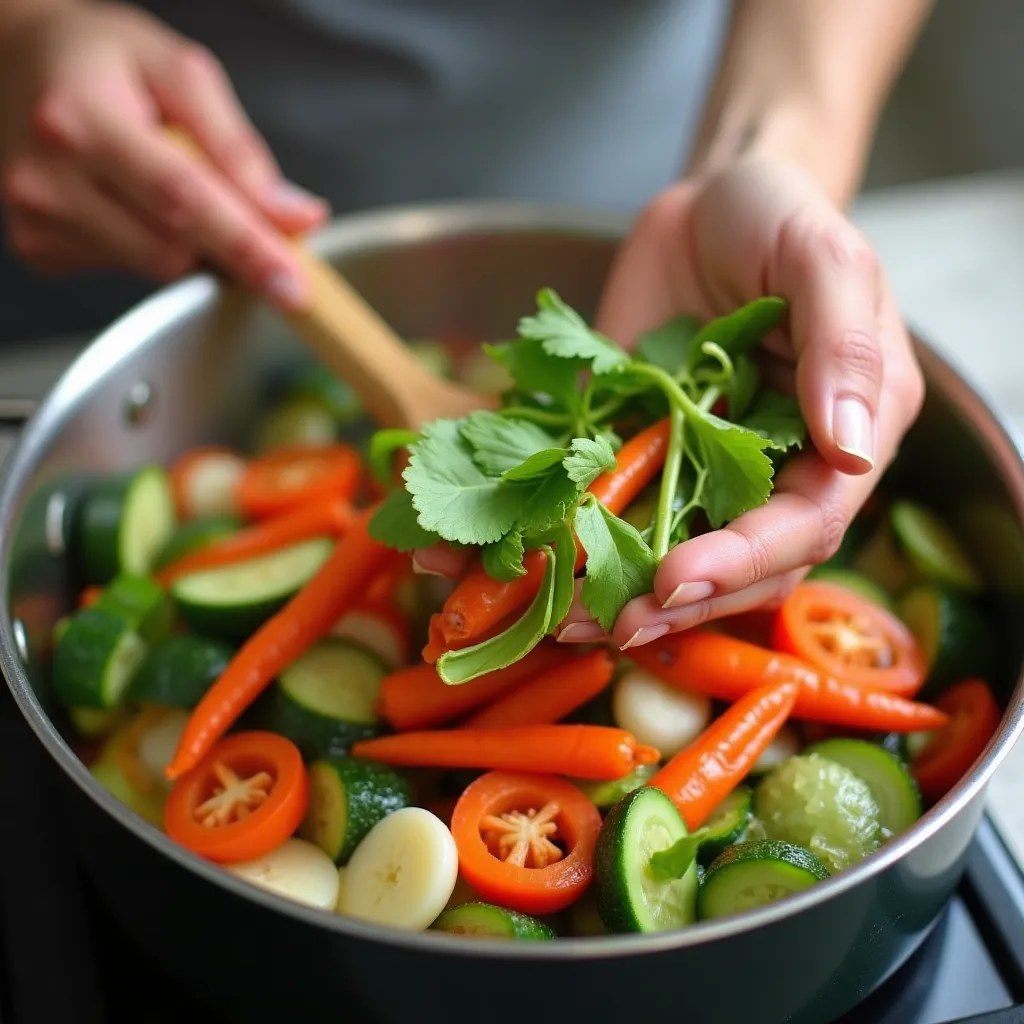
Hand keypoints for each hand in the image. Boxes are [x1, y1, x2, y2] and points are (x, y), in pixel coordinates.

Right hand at [0, 2, 324, 307]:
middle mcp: (49, 177)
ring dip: (186, 239)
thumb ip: (241, 149)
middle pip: (174, 248)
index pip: (183, 200)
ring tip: (158, 180)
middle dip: (227, 242)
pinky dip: (151, 243)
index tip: (292, 286)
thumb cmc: (100, 59)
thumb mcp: (181, 73)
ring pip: (158, 267)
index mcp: (83, 119)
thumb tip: (296, 216)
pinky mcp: (39, 248)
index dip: (246, 247)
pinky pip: (130, 270)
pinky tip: (127, 200)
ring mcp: (37, 220)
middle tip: (241, 209)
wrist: (14, 59)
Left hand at [556, 158, 923, 648]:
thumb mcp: (826, 259)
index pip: (805, 528)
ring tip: (550, 615)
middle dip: (672, 602)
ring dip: (608, 590)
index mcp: (839, 443)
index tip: (676, 581)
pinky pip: (599, 505)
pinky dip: (556, 536)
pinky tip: (503, 557)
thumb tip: (850, 450)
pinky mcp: (634, 456)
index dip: (743, 563)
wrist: (705, 205)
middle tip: (606, 625)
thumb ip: (844, 348)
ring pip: (662, 553)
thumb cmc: (780, 219)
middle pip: (735, 567)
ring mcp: (696, 471)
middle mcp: (771, 475)